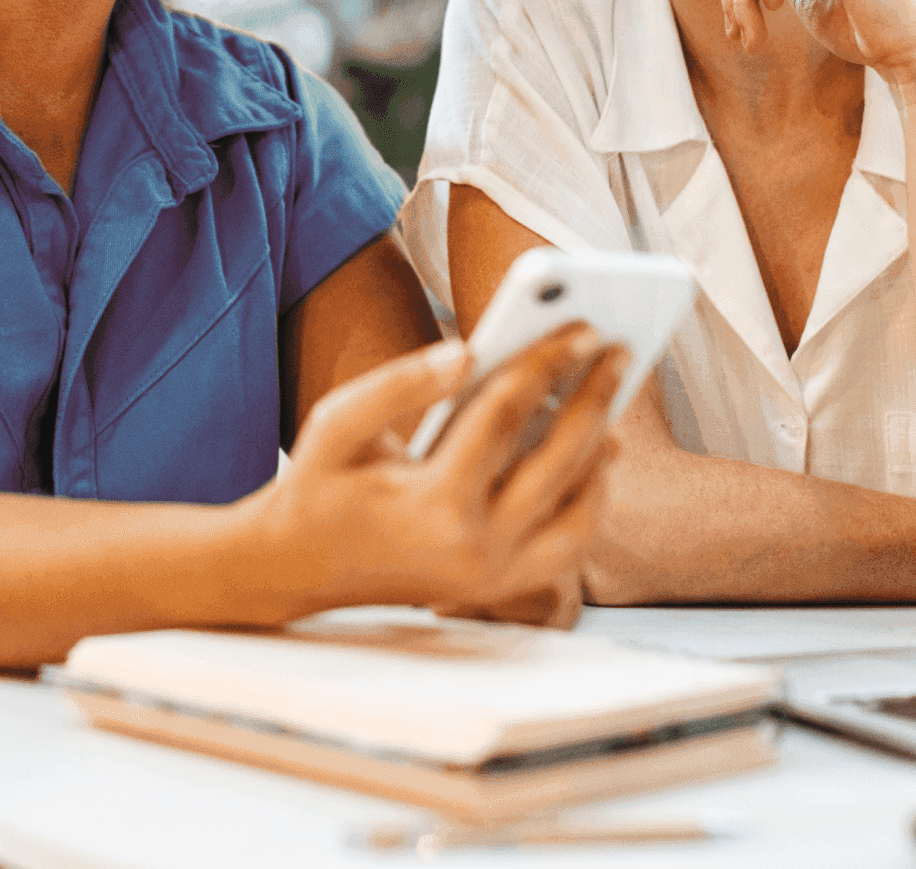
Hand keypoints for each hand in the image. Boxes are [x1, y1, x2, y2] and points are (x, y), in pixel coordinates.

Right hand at [249, 325, 624, 619]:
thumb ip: (400, 383)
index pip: (506, 416)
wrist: (295, 569)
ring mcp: (492, 577)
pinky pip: (568, 546)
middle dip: (594, 398)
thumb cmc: (318, 486)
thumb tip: (468, 351)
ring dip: (600, 455)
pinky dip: (588, 501)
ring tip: (610, 403)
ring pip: (579, 514)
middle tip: (620, 350)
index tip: (582, 326)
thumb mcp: (336, 421)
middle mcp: (475, 549)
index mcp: (434, 503)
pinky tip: (590, 458)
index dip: (546, 363)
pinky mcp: (498, 588)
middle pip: (559, 461)